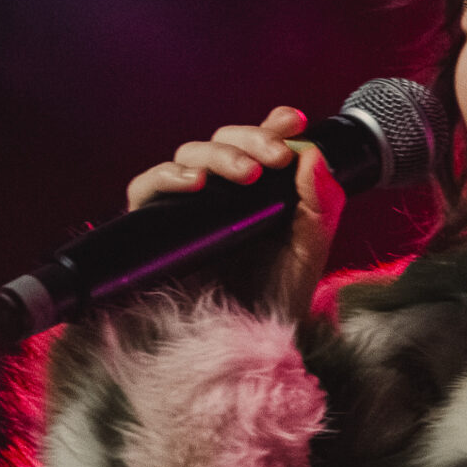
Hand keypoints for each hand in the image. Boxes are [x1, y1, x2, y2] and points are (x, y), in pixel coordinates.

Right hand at [124, 106, 345, 315]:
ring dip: (219, 155)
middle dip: (252, 139)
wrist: (248, 344)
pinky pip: (146, 188)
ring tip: (247, 174)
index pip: (259, 143)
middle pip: (223, 141)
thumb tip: (312, 154)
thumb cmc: (277, 298)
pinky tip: (195, 183)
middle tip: (276, 157)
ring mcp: (187, 207)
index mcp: (258, 191)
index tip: (295, 122)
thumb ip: (320, 204)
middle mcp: (220, 192)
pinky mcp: (156, 227)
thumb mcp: (310, 250)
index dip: (274, 125)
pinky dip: (167, 177)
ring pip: (189, 155)